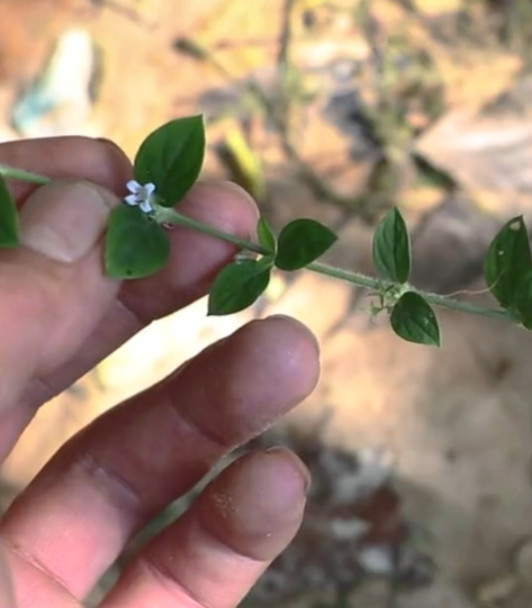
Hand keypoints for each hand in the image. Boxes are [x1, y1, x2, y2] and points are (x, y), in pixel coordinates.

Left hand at [0, 135, 318, 606]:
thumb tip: (88, 214)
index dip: (41, 210)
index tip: (126, 172)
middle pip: (55, 356)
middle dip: (152, 281)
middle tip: (238, 224)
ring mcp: (19, 576)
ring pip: (125, 466)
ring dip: (220, 398)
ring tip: (295, 346)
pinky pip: (171, 582)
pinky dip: (234, 532)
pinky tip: (279, 481)